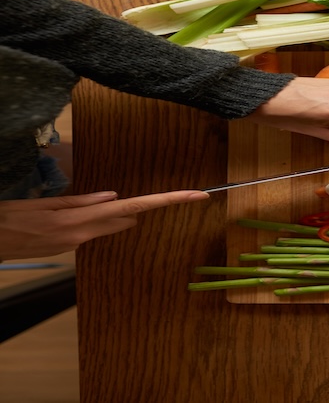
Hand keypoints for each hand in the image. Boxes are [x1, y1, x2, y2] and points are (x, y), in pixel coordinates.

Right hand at [0, 190, 208, 260]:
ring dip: (118, 212)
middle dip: (146, 206)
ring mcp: (73, 246)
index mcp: (76, 223)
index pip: (132, 208)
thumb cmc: (4, 221)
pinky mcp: (65, 249)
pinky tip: (91, 211)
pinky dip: (98, 218)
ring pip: (108, 223)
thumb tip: (112, 197)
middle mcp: (80, 237)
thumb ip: (78, 202)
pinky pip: (90, 229)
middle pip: (125, 218)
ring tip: (128, 198)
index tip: (195, 195)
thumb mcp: (39, 206)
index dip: (166, 201)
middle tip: (179, 193)